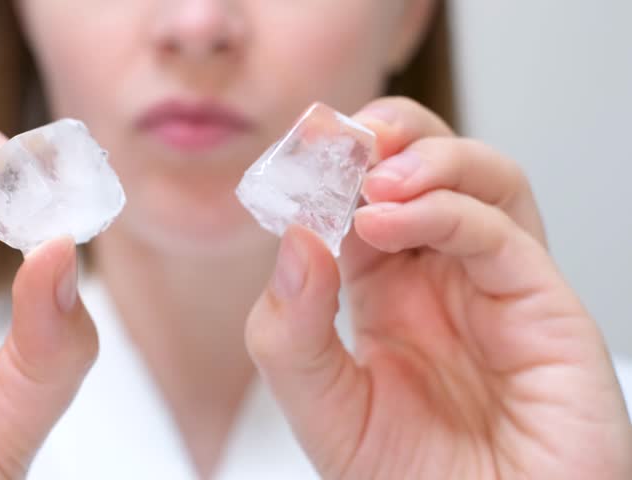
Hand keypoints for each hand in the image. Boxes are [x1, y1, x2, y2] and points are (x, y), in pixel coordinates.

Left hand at [245, 97, 631, 478]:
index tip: (297, 149)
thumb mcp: (324, 410)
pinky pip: (501, 234)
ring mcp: (495, 287)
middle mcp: (443, 279)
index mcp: (388, 294)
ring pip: (483, 181)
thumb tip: (292, 241)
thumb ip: (291, 334)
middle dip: (389, 137)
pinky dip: (445, 211)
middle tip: (344, 134)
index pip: (361, 203)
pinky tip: (388, 221)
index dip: (332, 170)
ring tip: (374, 176)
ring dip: (428, 157)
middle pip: (429, 171)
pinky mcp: (545, 307)